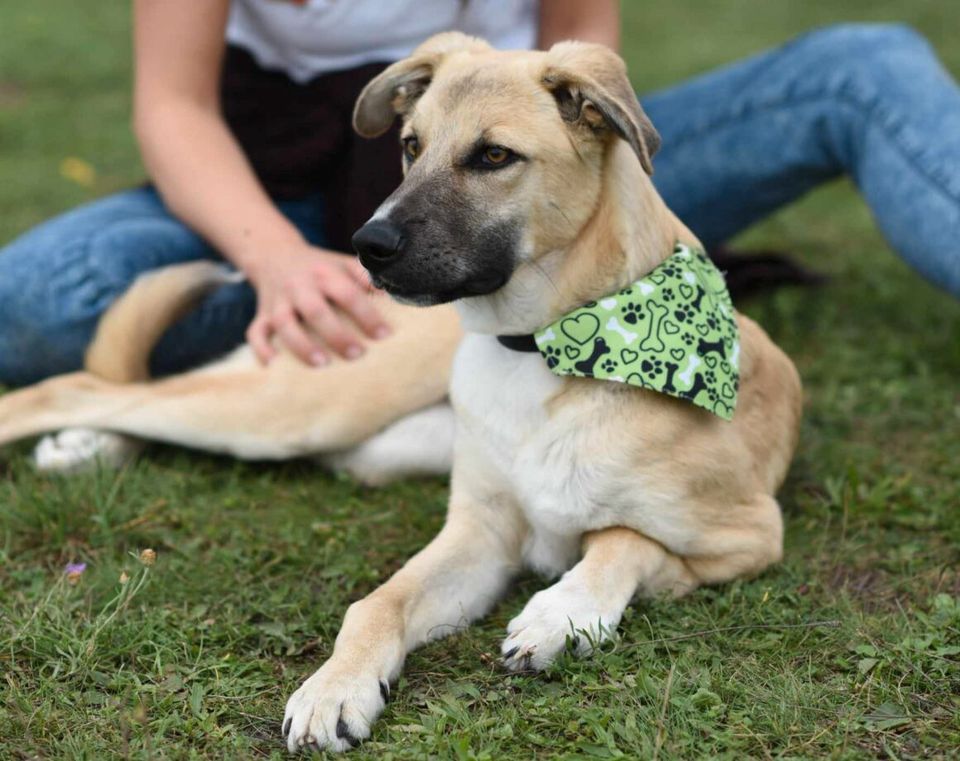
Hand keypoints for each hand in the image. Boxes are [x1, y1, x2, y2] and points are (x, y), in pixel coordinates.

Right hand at [245, 244, 389, 365]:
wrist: (274, 253)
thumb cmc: (320, 267)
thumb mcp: (343, 263)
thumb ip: (366, 277)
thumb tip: (392, 295)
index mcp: (324, 274)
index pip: (347, 293)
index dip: (366, 314)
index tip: (384, 335)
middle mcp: (299, 287)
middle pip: (315, 310)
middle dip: (336, 334)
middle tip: (357, 354)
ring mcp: (278, 302)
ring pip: (284, 324)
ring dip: (301, 345)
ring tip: (321, 365)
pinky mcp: (262, 314)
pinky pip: (255, 332)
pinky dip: (261, 349)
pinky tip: (273, 366)